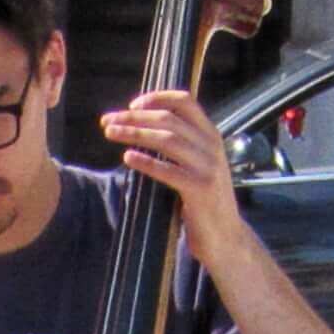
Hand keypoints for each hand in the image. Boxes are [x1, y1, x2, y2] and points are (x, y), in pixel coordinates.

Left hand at [100, 86, 246, 245]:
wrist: (226, 236)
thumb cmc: (203, 200)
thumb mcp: (197, 164)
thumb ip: (180, 145)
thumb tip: (142, 126)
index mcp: (211, 135)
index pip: (186, 101)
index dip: (158, 98)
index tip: (132, 104)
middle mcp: (212, 146)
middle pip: (169, 119)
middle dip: (134, 117)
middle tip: (107, 121)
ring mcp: (208, 167)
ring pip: (167, 140)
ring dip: (135, 134)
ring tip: (110, 133)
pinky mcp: (200, 189)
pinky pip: (169, 171)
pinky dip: (146, 162)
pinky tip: (127, 158)